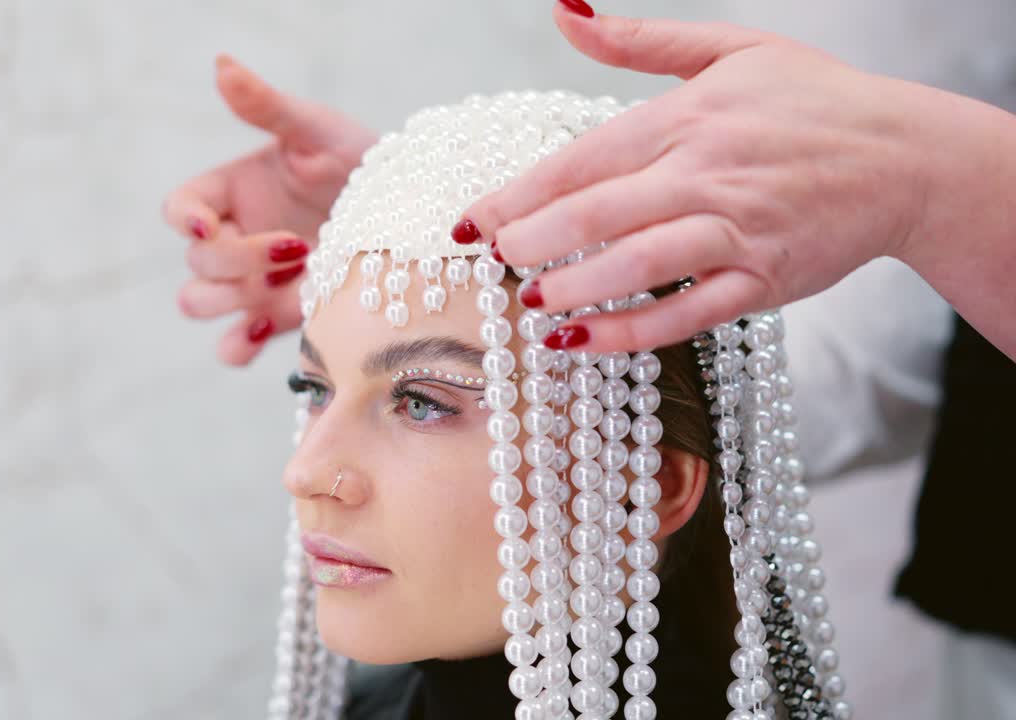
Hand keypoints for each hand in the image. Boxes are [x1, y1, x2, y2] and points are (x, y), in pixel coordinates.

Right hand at [164, 56, 375, 365]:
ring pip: (201, 303)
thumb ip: (268, 107)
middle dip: (236, 261)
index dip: (184, 219)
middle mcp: (233, 239)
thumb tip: (222, 65)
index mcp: (231, 193)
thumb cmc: (361, 164)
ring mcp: (252, 283)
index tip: (209, 223)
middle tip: (295, 247)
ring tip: (293, 282)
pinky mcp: (275, 317)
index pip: (179, 209)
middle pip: (195, 263)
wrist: (408, 218)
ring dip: (235, 298)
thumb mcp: (318, 131)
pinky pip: (234, 345)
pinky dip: (238, 345)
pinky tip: (269, 329)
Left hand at [463, 8, 938, 352]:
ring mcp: (736, 230)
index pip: (580, 159)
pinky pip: (687, 312)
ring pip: (638, 263)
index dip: (517, 193)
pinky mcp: (763, 280)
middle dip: (532, 240)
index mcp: (687, 117)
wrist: (908, 155)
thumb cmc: (815, 101)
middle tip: (489, 260)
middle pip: (598, 210)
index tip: (470, 221)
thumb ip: (639, 40)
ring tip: (527, 302)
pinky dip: (632, 330)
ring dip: (574, 287)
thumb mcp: (731, 49)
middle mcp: (705, 172)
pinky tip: (583, 342)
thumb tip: (564, 13)